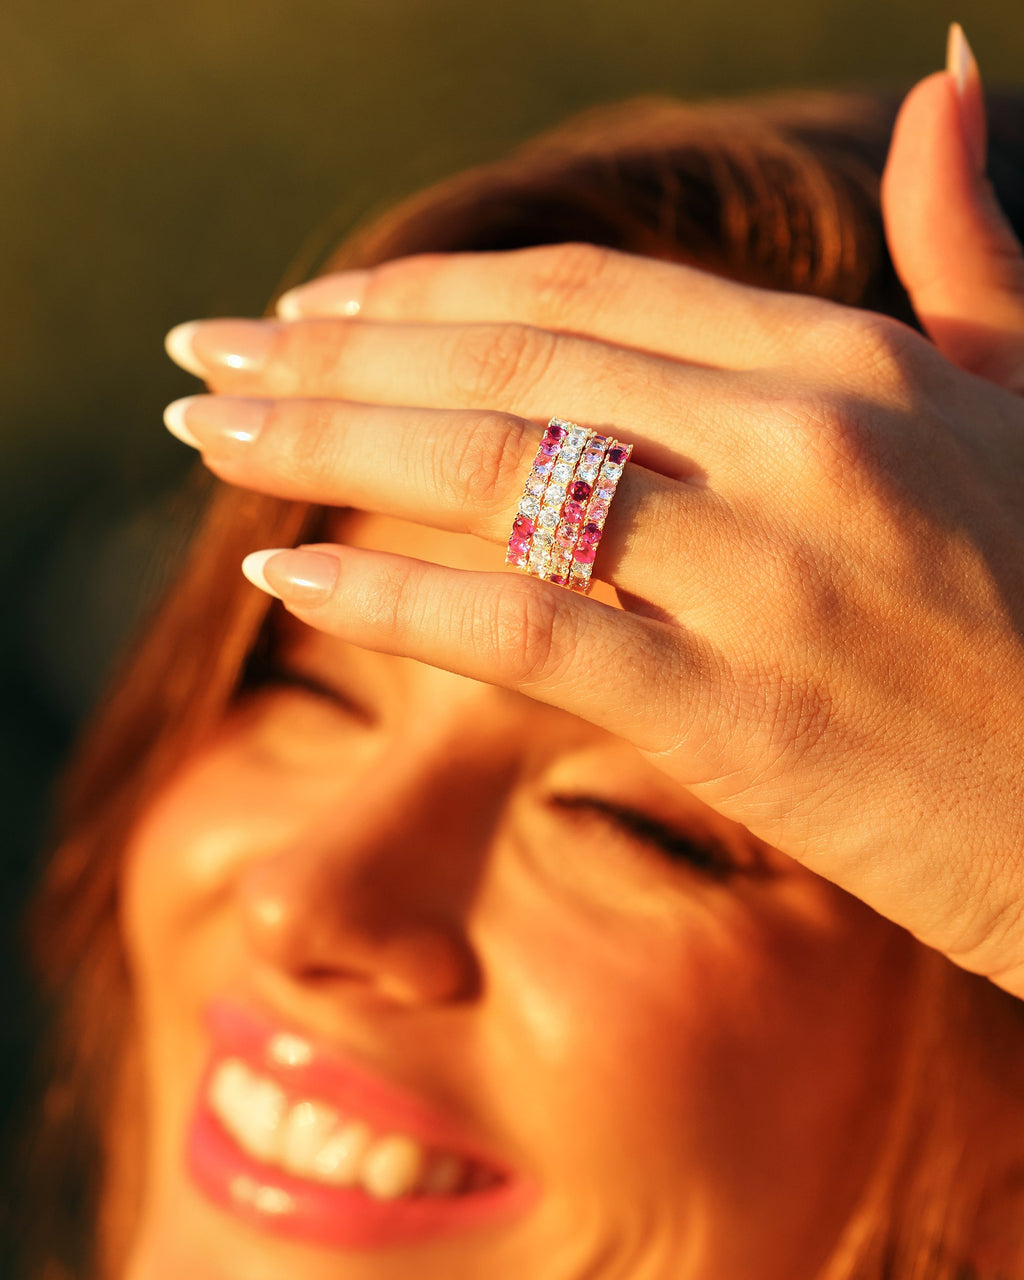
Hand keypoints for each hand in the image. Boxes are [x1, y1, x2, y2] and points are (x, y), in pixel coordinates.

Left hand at [163, 46, 1023, 995]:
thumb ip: (969, 256)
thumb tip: (948, 85)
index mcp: (854, 363)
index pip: (588, 293)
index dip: (433, 292)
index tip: (320, 312)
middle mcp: (798, 442)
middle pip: (510, 358)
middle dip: (337, 352)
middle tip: (214, 357)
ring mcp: (764, 576)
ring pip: (492, 470)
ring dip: (324, 445)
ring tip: (213, 437)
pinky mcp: (738, 716)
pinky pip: (522, 628)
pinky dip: (388, 598)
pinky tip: (280, 577)